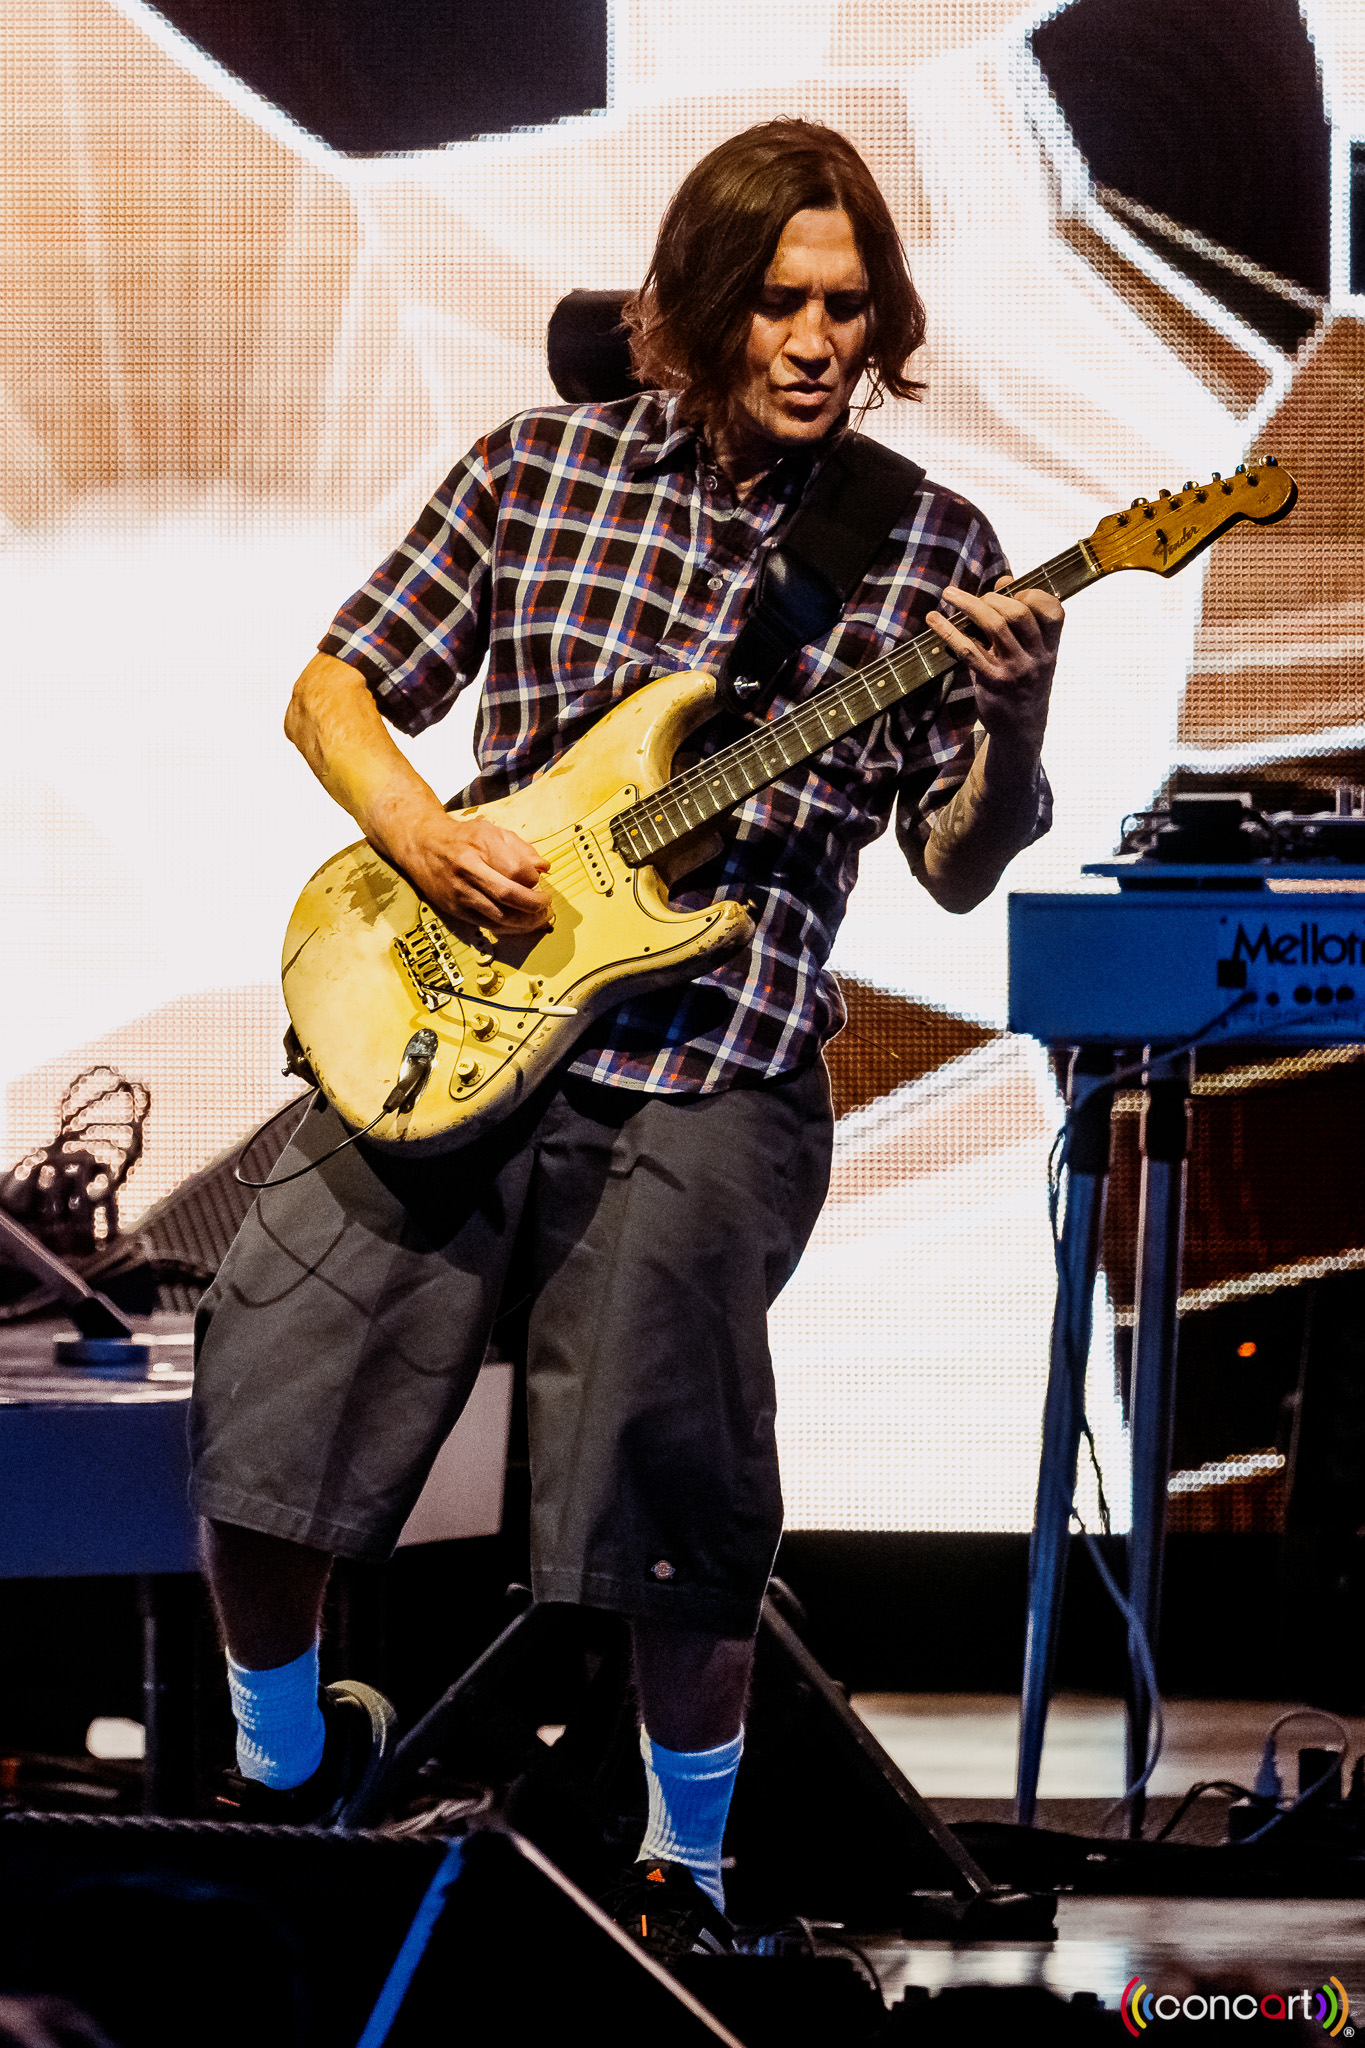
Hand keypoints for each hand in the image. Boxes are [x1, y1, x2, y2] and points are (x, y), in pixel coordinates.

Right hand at [392, 809, 552, 934]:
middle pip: (509, 895)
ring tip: (538, 917)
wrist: (422, 845)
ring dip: (526, 921)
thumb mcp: (493, 832)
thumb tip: (544, 868)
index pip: (517, 869)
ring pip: (500, 915)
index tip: (539, 880)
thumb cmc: (461, 838)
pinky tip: (520, 923)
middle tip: (546, 904)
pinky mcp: (456, 910)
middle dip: (535, 904)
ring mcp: (460, 892)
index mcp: (480, 845)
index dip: (534, 879)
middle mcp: (468, 870)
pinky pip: (489, 925)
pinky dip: (510, 928)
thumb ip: (521, 848)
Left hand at [926, 576, 1062, 769]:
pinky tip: (934, 619)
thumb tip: (1005, 580)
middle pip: (1018, 613)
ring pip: (994, 626)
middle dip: (993, 597)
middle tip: (977, 597)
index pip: (1053, 610)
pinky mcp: (992, 683)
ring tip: (950, 594)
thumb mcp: (1033, 654)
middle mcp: (1037, 657)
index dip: (1032, 593)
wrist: (1021, 729)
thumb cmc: (1024, 683)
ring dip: (969, 604)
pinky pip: (968, 651)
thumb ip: (1022, 619)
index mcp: (1051, 647)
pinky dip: (949, 631)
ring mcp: (1015, 670)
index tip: (1012, 591)